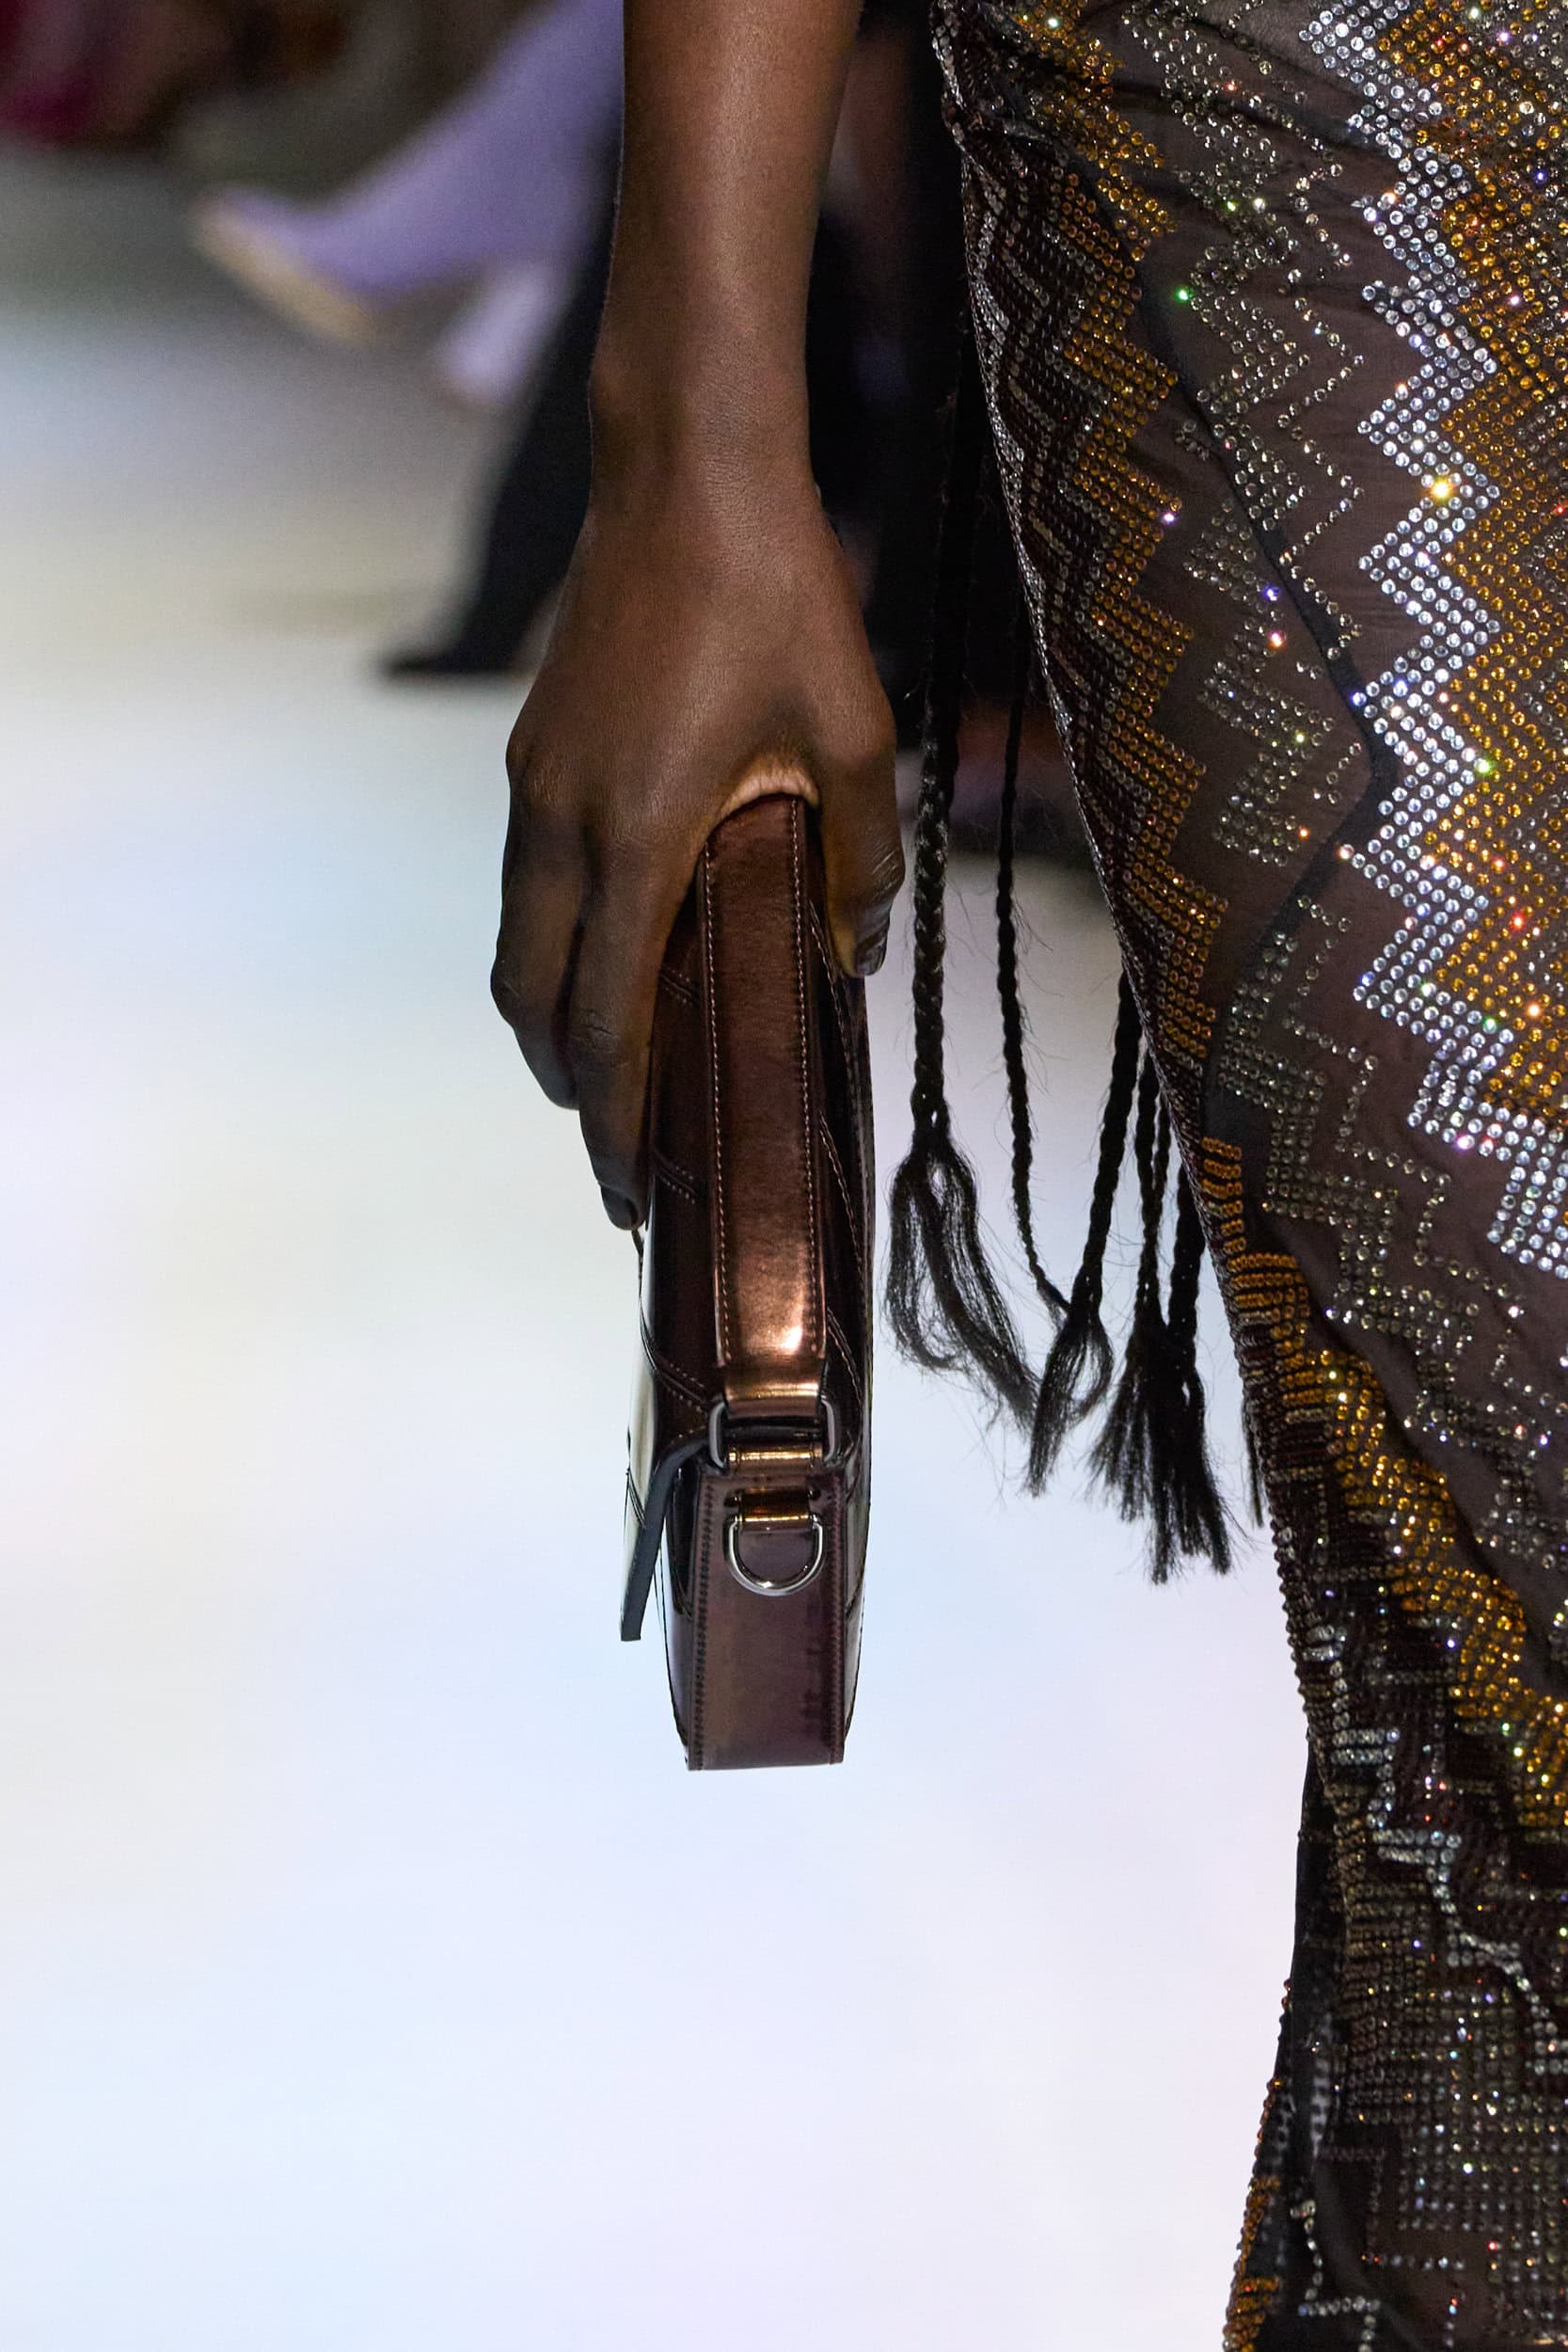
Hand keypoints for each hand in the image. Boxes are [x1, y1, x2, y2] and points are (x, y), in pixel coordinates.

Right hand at [492, 451, 900, 1227]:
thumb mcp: (856, 736)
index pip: (606, 1017)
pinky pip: (528, 882)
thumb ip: (859, 859)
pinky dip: (555, 946)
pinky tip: (611, 953)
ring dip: (553, 1019)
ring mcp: (534, 785)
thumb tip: (854, 952)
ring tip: (612, 1069)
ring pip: (517, 942)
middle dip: (571, 1090)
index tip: (634, 1189)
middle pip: (532, 1000)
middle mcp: (562, 823)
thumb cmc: (781, 599)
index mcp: (638, 835)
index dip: (618, 1117)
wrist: (684, 475)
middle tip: (623, 1154)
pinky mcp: (534, 752)